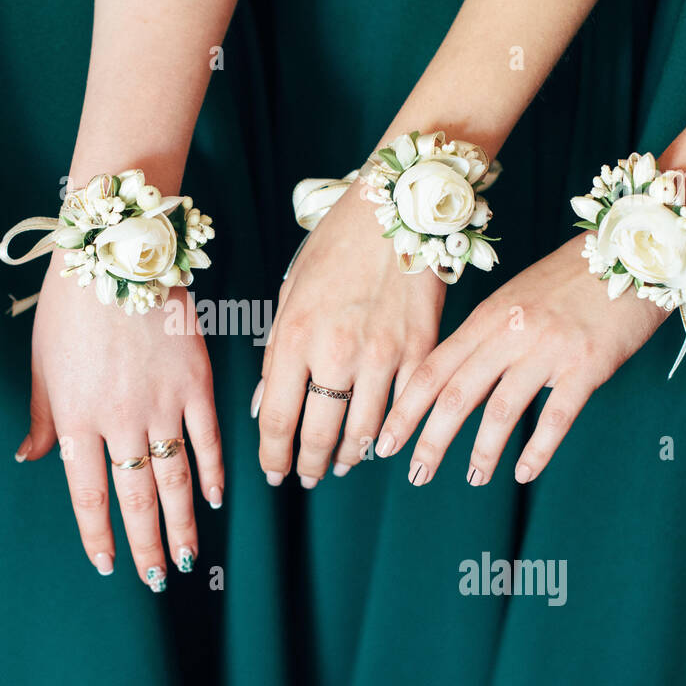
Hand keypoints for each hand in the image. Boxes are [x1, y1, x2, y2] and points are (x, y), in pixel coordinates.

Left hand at [19, 261, 222, 590]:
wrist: (116, 252)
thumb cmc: (69, 305)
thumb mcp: (40, 364)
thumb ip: (42, 418)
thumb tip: (30, 457)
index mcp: (75, 419)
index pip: (88, 495)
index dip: (99, 535)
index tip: (107, 564)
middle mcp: (120, 420)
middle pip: (136, 499)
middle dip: (145, 546)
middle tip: (155, 579)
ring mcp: (163, 403)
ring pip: (175, 480)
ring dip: (181, 524)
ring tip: (186, 556)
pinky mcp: (196, 382)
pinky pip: (207, 440)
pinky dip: (212, 473)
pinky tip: (215, 500)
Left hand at [258, 184, 441, 485]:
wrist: (395, 209)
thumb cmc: (335, 247)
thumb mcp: (290, 294)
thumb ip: (277, 353)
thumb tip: (264, 406)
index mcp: (294, 336)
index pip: (276, 419)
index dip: (273, 456)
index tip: (274, 472)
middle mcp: (336, 352)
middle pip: (320, 435)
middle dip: (310, 465)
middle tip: (306, 476)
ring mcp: (383, 354)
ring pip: (364, 432)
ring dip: (349, 456)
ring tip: (341, 464)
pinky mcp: (421, 350)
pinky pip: (405, 409)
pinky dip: (390, 433)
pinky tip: (381, 441)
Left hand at [379, 236, 667, 486]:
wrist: (638, 249)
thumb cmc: (573, 279)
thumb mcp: (516, 298)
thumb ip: (485, 336)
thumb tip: (451, 377)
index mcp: (487, 317)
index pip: (431, 370)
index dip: (404, 410)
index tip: (383, 442)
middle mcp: (510, 332)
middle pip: (455, 395)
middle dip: (429, 441)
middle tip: (414, 475)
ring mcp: (549, 348)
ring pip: (500, 411)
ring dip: (482, 453)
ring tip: (473, 478)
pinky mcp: (589, 364)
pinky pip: (556, 417)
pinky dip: (538, 450)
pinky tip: (524, 473)